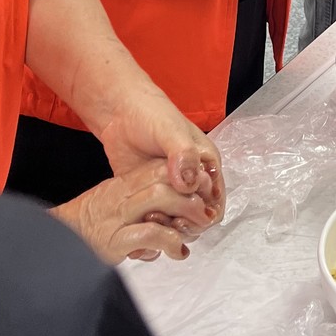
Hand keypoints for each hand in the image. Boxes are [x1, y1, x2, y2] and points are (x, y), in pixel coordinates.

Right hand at [52, 159, 216, 263]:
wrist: (53, 240)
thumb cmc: (87, 223)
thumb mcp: (115, 201)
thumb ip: (141, 197)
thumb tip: (175, 203)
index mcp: (124, 182)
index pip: (162, 168)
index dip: (188, 177)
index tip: (205, 192)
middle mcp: (122, 194)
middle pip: (165, 177)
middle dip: (193, 192)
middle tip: (207, 212)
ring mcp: (117, 216)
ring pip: (160, 197)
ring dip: (186, 211)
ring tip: (196, 228)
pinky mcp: (114, 240)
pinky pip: (150, 233)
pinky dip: (171, 241)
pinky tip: (178, 251)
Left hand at [93, 81, 223, 217]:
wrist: (120, 112)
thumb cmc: (152, 115)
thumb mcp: (171, 131)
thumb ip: (184, 155)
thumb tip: (189, 183)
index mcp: (205, 163)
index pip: (215, 200)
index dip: (205, 213)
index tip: (187, 216)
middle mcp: (191, 178)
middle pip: (198, 214)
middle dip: (186, 222)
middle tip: (168, 219)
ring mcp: (169, 187)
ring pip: (177, 218)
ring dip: (167, 223)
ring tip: (151, 216)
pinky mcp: (149, 193)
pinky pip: (156, 215)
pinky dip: (151, 221)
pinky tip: (140, 217)